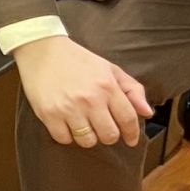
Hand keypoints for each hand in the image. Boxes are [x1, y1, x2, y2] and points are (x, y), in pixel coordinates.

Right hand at [13, 35, 152, 147]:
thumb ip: (132, 89)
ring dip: (87, 137)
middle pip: (109, 135)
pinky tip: (66, 124)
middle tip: (102, 128)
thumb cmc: (77, 59)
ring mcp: (69, 108)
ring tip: (83, 125)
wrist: (42, 50)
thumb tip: (147, 112)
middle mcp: (90, 99)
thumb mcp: (109, 68)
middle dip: (108, 135)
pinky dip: (67, 135)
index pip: (128, 119)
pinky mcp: (49, 114)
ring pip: (87, 141)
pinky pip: (64, 139)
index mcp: (108, 86)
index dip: (132, 133)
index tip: (131, 140)